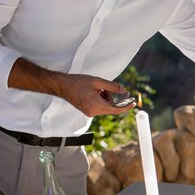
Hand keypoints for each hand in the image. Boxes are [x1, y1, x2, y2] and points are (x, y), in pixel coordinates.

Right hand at [8, 58, 134, 116]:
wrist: (61, 85)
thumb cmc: (77, 82)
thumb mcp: (97, 81)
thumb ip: (112, 86)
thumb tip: (123, 91)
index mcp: (96, 106)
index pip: (116, 109)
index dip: (126, 106)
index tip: (134, 103)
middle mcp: (93, 112)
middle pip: (111, 107)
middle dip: (112, 97)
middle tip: (110, 88)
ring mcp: (90, 113)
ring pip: (105, 106)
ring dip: (106, 97)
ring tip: (97, 88)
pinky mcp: (87, 111)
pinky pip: (99, 106)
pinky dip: (101, 99)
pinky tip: (95, 91)